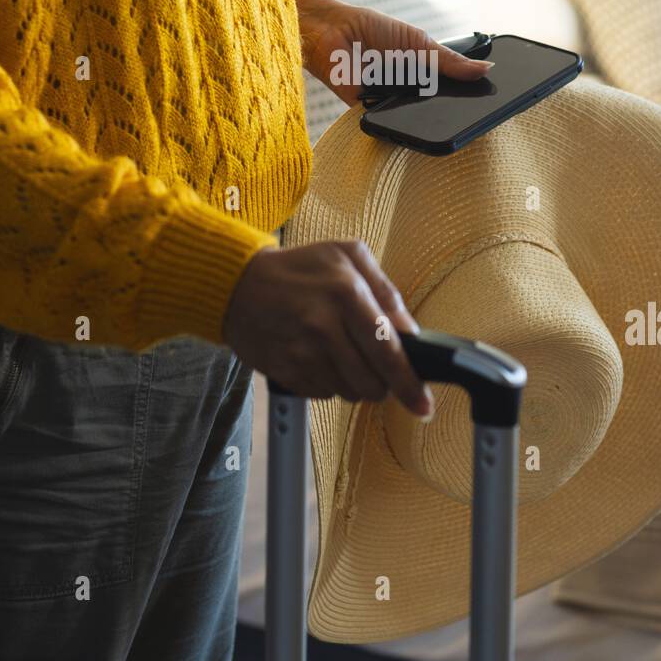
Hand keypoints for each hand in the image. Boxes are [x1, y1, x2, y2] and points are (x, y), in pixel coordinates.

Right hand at [222, 239, 434, 416]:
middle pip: (372, 382)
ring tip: (343, 352)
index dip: (410, 383)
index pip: (388, 351)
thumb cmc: (299, 268)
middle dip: (384, 383)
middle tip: (378, 366)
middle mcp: (324, 326)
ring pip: (350, 393)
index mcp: (346, 293)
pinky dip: (330, 382)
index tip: (424, 404)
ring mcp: (302, 353)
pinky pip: (324, 394)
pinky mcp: (286, 372)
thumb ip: (385, 290)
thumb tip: (410, 331)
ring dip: (357, 382)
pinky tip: (319, 357)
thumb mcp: (347, 255)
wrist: (236, 285)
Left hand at [293, 0, 493, 104]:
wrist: (330, 31)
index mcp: (420, 71)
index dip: (468, 94)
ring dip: (430, 115)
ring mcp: (391, 103)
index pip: (450, 89)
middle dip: (453, 108)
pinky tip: (419, 118)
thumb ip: (448, 60)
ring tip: (452, 113)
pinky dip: (403, 121)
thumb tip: (485, 69)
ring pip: (417, 118)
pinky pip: (393, 124)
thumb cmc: (370, 29)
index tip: (492, 99)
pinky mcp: (371, 113)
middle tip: (476, 111)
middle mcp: (407, 90)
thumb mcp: (418, 41)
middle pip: (436, 107)